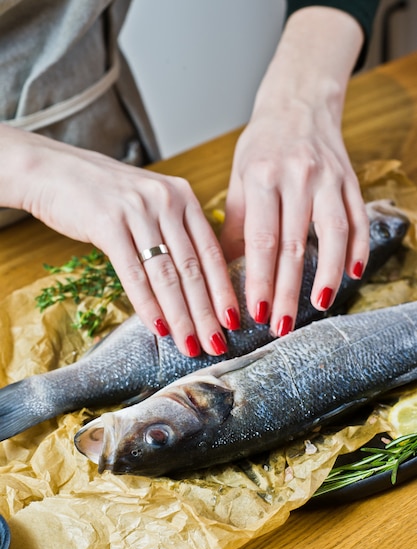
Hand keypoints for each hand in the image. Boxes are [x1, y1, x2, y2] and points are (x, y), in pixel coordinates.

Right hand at [0, 126, 239, 356]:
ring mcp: (137, 210)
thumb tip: (196, 283)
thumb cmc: (105, 195)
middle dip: (206, 312)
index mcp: (183, 197)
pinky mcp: (108, 223)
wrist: (53, 171)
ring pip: (166, 274)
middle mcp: (166, 200)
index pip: (211, 252)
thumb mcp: (149, 204)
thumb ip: (174, 233)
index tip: (233, 321)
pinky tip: (157, 327)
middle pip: (192, 268)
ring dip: (180, 316)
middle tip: (217, 345)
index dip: (224, 290)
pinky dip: (146, 303)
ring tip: (190, 344)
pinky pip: (133, 273)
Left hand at [220, 6, 368, 335]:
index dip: (259, 280)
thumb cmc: (262, 146)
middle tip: (281, 326)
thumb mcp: (239, 178)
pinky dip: (357, 248)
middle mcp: (298, 177)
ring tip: (319, 305)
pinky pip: (358, 219)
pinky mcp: (350, 180)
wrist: (298, 104)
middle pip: (294, 245)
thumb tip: (225, 272)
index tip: (254, 313)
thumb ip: (236, 224)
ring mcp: (328, 178)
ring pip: (333, 234)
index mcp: (262, 177)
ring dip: (327, 275)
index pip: (261, 240)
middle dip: (287, 291)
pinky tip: (351, 274)